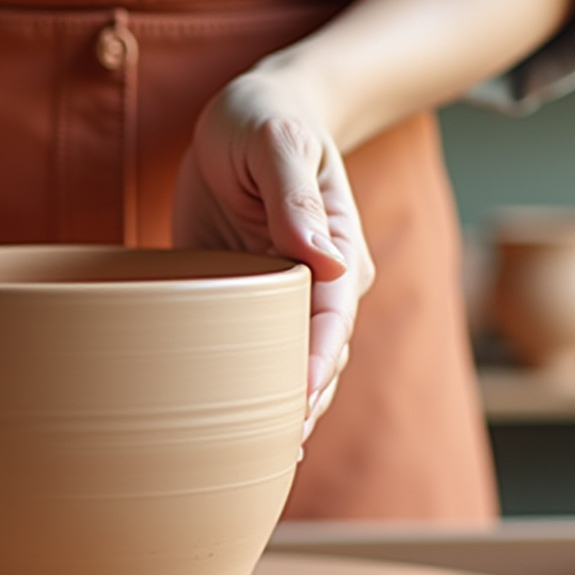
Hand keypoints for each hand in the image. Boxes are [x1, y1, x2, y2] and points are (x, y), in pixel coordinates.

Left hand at [173, 71, 373, 440]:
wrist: (250, 114)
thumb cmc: (265, 117)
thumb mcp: (275, 142)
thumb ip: (294, 195)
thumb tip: (321, 257)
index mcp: (337, 248)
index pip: (333, 318)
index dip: (318, 361)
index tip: (300, 401)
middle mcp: (321, 281)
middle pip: (320, 356)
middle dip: (304, 404)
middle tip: (274, 452)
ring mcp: (286, 296)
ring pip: (293, 365)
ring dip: (284, 409)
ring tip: (262, 460)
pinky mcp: (251, 300)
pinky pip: (257, 353)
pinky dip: (252, 390)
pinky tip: (237, 430)